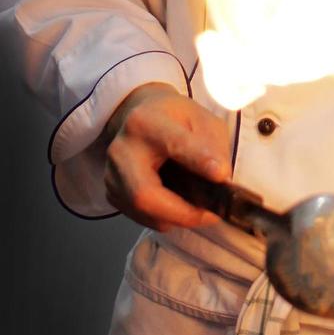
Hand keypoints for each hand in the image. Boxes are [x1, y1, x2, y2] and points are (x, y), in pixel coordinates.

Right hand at [103, 82, 231, 231]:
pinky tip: (180, 205)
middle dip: (182, 212)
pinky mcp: (112, 193)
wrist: (139, 116)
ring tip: (200, 209)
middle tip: (211, 215)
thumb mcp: (202, 120)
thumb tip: (222, 178)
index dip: (199, 162)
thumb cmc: (175, 119)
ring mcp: (112, 174)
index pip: (175, 145)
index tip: (222, 176)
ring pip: (143, 212)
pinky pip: (141, 217)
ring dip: (177, 218)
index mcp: (147, 122)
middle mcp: (122, 149)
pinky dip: (165, 217)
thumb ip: (214, 146)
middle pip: (144, 194)